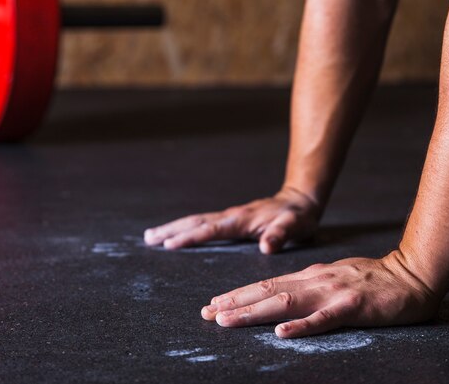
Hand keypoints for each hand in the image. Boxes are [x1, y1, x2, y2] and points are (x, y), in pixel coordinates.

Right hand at [143, 187, 320, 253]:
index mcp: (241, 220)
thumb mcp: (295, 226)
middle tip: (148, 238)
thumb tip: (266, 247)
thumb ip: (280, 235)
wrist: (300, 200)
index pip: (211, 229)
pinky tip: (178, 233)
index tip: (169, 244)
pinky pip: (204, 223)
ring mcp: (230, 217)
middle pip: (195, 221)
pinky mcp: (231, 219)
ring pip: (196, 220)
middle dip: (171, 230)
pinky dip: (186, 227)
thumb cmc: (298, 217)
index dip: (190, 237)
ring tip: (152, 235)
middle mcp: (231, 216)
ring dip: (174, 227)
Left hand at [200, 251, 438, 337]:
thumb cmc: (374, 278)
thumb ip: (309, 284)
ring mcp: (333, 292)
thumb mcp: (334, 276)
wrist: (413, 274)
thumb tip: (283, 293)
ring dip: (253, 312)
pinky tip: (282, 334)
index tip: (213, 303)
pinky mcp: (353, 306)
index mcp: (310, 276)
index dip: (238, 294)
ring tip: (226, 320)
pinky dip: (302, 326)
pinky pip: (324, 319)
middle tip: (206, 313)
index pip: (266, 284)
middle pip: (267, 291)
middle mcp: (315, 281)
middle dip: (234, 303)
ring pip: (286, 302)